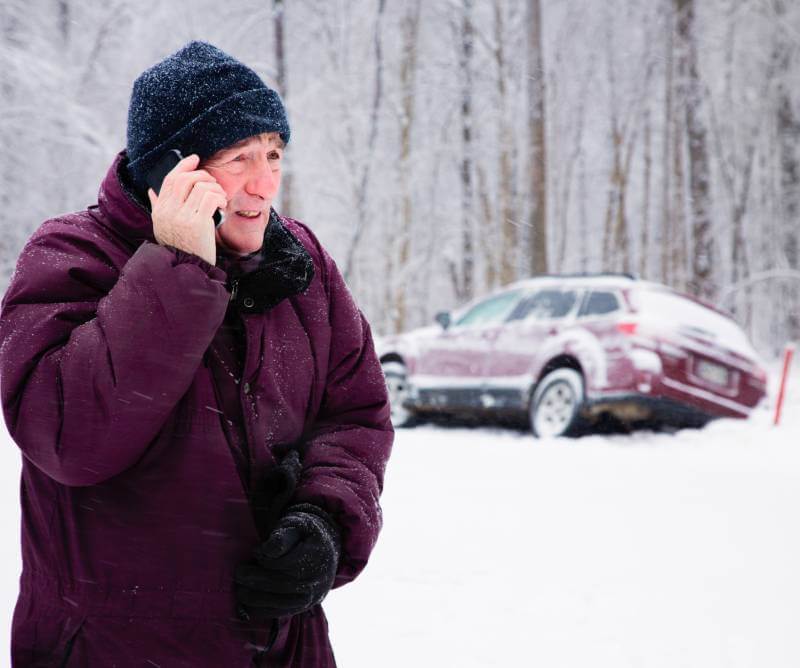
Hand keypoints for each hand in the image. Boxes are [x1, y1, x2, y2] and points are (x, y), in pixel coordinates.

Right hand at [147, 154, 225, 265]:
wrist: (187, 267)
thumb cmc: (179, 246)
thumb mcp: (162, 226)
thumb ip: (158, 207)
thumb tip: (151, 190)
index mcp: (160, 209)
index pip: (170, 178)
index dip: (183, 165)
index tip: (195, 159)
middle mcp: (168, 211)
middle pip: (186, 179)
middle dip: (203, 176)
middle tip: (214, 184)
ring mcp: (182, 216)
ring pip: (201, 186)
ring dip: (215, 188)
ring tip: (220, 197)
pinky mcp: (198, 223)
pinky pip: (211, 198)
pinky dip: (220, 197)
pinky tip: (222, 205)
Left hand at [234, 504, 339, 618]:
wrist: (324, 553)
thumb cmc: (303, 535)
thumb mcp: (296, 526)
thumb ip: (283, 536)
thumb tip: (268, 551)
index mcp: (315, 555)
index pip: (284, 562)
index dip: (265, 557)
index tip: (256, 550)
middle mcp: (315, 579)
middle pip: (279, 583)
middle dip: (255, 579)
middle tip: (239, 572)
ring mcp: (309, 596)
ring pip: (276, 601)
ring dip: (253, 596)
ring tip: (239, 588)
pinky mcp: (301, 608)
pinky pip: (277, 613)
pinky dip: (258, 610)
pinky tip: (245, 602)